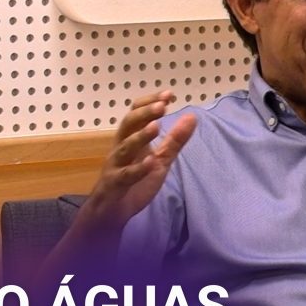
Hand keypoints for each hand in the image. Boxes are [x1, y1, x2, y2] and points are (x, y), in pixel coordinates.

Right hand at [86, 90, 196, 229]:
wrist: (112, 211)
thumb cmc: (135, 182)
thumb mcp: (160, 159)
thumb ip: (175, 140)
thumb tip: (192, 117)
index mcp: (131, 138)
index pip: (137, 113)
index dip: (151, 102)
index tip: (170, 95)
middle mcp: (121, 147)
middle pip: (128, 124)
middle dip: (145, 113)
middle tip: (162, 105)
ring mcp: (116, 165)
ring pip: (125, 146)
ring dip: (140, 136)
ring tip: (156, 126)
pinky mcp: (115, 184)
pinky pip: (126, 175)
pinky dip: (138, 168)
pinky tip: (151, 162)